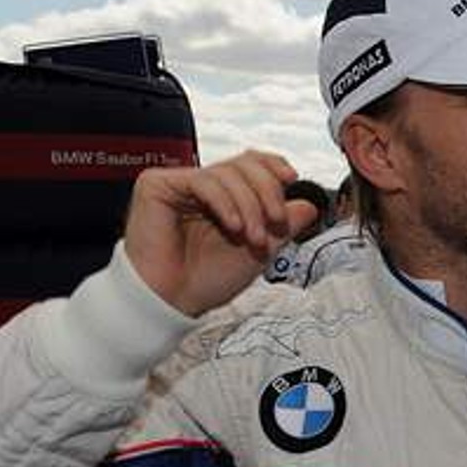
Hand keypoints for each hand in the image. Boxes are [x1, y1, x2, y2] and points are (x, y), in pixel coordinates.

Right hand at [123, 151, 321, 315]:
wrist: (172, 302)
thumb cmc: (205, 280)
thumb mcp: (259, 250)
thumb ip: (284, 225)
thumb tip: (310, 205)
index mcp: (223, 197)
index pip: (251, 164)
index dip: (273, 166)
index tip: (292, 179)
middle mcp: (201, 187)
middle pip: (244, 164)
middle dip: (268, 192)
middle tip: (276, 222)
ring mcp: (179, 184)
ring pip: (228, 173)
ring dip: (249, 206)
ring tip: (252, 237)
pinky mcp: (157, 186)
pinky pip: (203, 181)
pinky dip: (225, 202)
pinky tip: (233, 225)